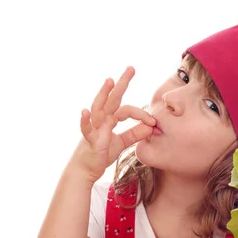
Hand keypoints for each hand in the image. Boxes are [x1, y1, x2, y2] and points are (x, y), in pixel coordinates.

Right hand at [71, 66, 155, 182]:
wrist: (86, 169)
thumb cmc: (102, 153)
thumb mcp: (122, 142)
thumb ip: (135, 133)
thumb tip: (151, 127)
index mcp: (110, 118)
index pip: (127, 109)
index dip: (141, 114)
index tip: (153, 121)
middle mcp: (101, 119)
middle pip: (112, 98)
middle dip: (122, 83)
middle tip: (132, 68)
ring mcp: (93, 127)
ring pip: (98, 107)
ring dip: (103, 94)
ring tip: (110, 81)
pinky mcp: (89, 140)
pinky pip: (86, 128)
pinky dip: (84, 120)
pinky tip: (85, 112)